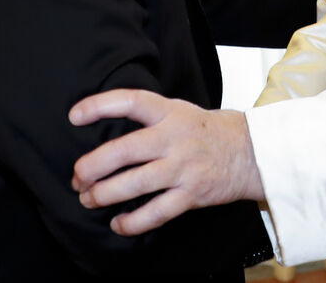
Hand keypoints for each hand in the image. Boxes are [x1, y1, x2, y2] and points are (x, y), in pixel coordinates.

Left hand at [69, 90, 263, 235]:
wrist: (251, 153)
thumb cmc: (209, 132)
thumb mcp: (181, 111)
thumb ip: (150, 118)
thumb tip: (106, 130)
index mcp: (170, 112)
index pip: (131, 101)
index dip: (100, 106)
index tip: (74, 115)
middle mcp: (175, 138)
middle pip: (125, 149)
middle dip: (93, 166)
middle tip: (77, 176)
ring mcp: (183, 167)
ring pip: (135, 183)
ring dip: (105, 194)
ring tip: (89, 199)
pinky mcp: (191, 194)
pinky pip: (156, 212)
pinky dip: (132, 222)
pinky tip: (118, 224)